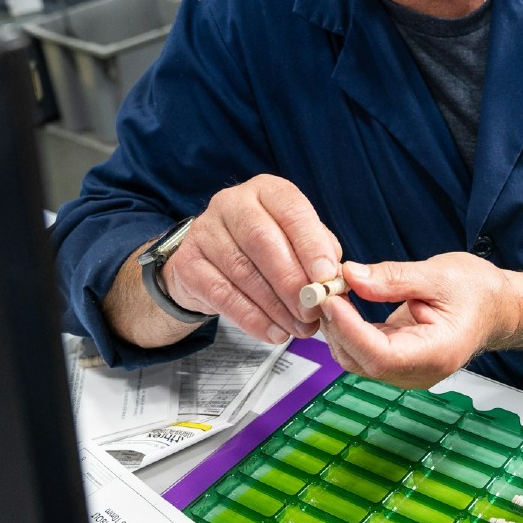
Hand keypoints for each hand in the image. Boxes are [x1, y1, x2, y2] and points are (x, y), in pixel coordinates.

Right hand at [162, 175, 342, 343]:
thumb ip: (318, 252)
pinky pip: (222, 295)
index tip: (327, 276)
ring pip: (243, 271)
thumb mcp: (295, 240)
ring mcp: (204, 231)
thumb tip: (335, 278)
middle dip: (292, 281)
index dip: (311, 244)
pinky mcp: (187, 263)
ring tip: (299, 328)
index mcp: (267, 191)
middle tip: (313, 310)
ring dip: (276, 307)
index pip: (291, 210)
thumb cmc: (264, 249)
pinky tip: (273, 332)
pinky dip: (252, 318)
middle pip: (263, 241)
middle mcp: (232, 203)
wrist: (210, 264)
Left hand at [319, 252, 518, 387]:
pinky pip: (362, 350)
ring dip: (338, 327)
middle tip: (323, 288)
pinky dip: (348, 327)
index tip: (331, 299)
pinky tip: (344, 301)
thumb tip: (351, 276)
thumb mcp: (440, 275)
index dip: (350, 329)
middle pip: (361, 361)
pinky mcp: (396, 361)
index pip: (381, 355)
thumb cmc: (479, 293)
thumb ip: (394, 278)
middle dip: (337, 325)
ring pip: (356, 359)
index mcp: (437, 354)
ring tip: (332, 290)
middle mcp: (418, 371)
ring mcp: (406, 371)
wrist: (497, 308)